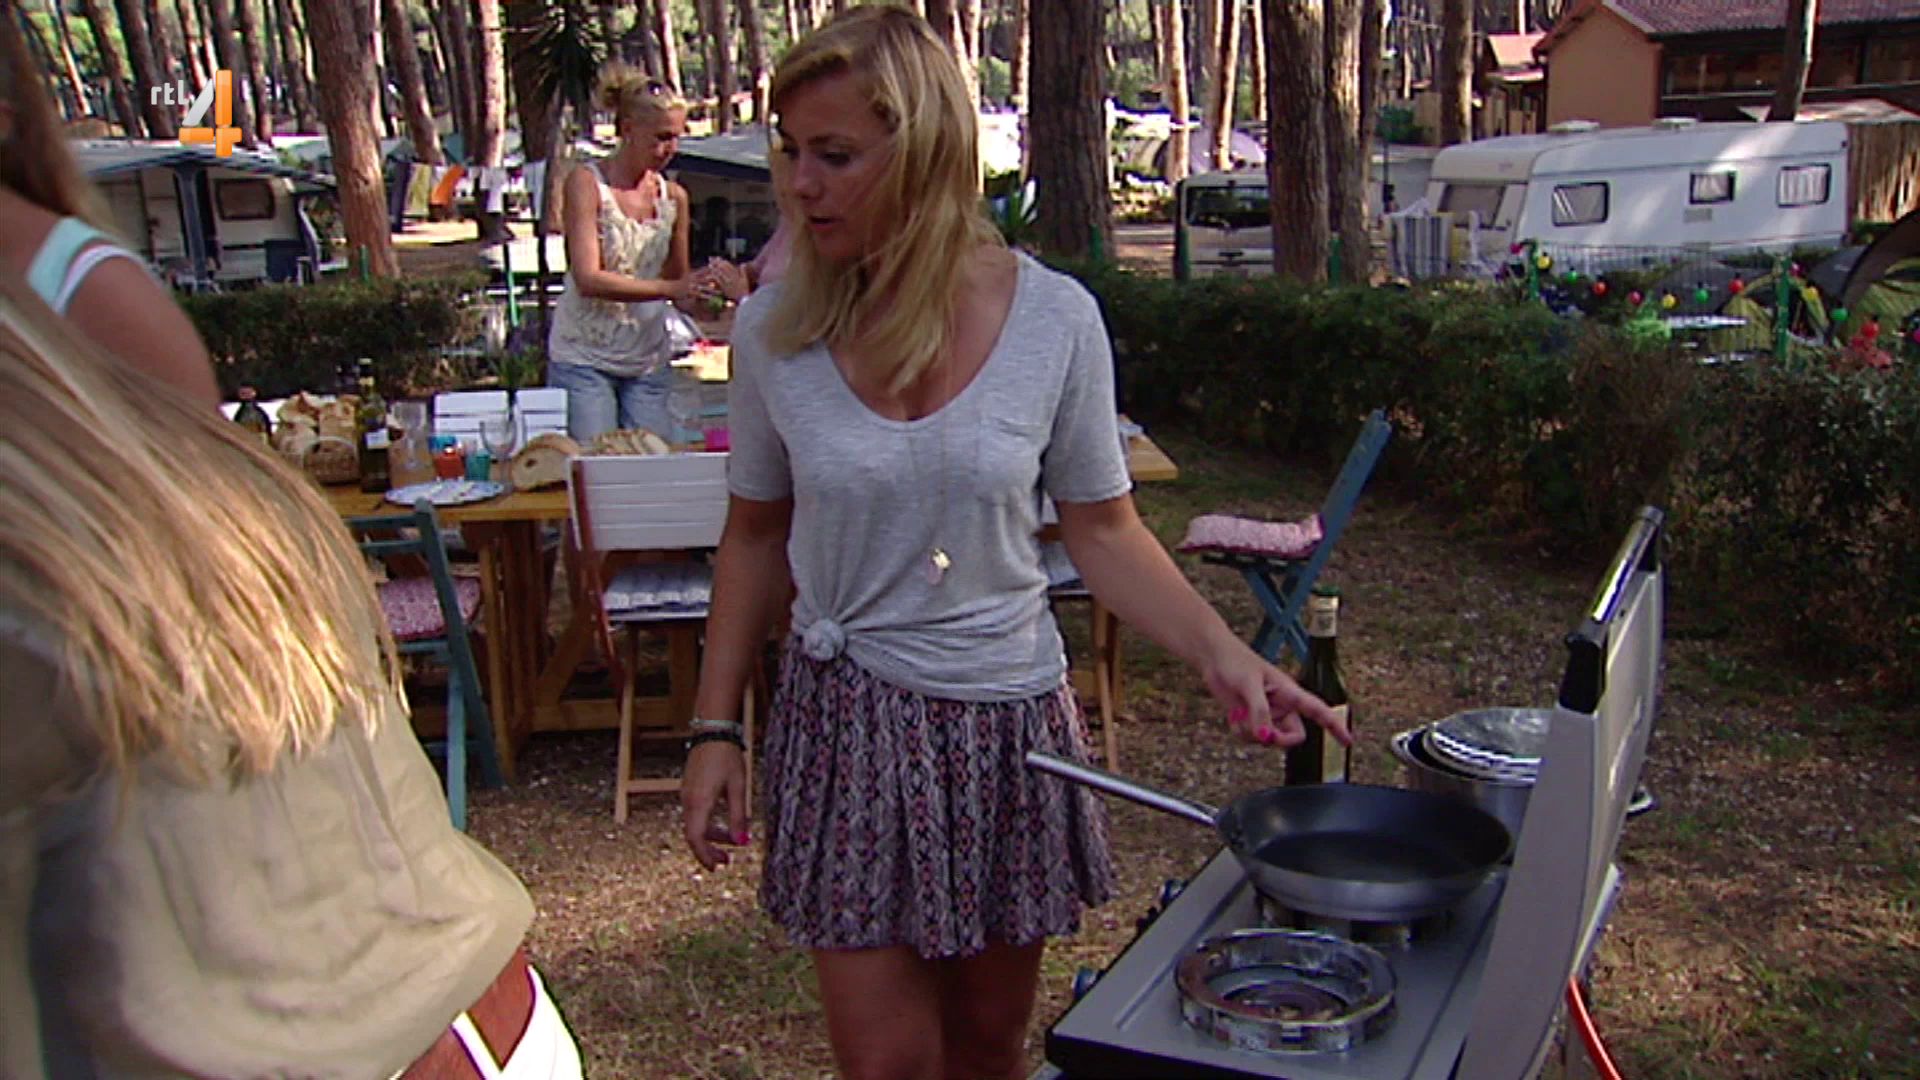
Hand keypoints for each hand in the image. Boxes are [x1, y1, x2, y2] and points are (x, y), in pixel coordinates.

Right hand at [680, 741, 750, 869]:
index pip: (696, 838)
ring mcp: (687, 795)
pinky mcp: (690, 790)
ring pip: (695, 825)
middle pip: (694, 835)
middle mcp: (688, 801)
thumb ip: (738, 816)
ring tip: (732, 844)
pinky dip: (709, 825)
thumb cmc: (726, 756)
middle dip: (710, 850)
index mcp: (699, 802)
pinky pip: (696, 815)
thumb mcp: (738, 787)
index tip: (717, 868)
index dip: (705, 856)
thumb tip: (741, 842)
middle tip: (727, 862)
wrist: (712, 731)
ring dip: (712, 837)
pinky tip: (725, 825)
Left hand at [705, 258, 749, 301]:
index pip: (728, 265)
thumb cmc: (744, 290)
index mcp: (736, 274)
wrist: (743, 300)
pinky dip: (714, 276)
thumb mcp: (745, 280)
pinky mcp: (725, 287)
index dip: (722, 261)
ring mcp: (728, 282)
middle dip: (716, 262)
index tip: (717, 258)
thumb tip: (743, 264)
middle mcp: (732, 277)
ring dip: (714, 268)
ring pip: (720, 272)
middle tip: (710, 259)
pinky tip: (711, 274)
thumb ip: (743, 271)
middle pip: (723, 267)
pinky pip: (719, 280)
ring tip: (710, 265)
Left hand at [1201, 641, 1349, 748]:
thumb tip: (1266, 737)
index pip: (1319, 710)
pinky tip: (1234, 715)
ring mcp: (1267, 714)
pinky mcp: (1252, 719)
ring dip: (1253, 733)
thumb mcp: (1249, 686)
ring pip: (1269, 740)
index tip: (1348, 742)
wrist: (1214, 658)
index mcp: (1290, 692)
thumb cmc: (1235, 662)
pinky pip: (1252, 738)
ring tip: (1240, 713)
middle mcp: (1282, 706)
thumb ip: (1259, 712)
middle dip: (1276, 739)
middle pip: (1292, 737)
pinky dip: (1242, 731)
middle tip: (1260, 732)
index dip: (1335, 726)